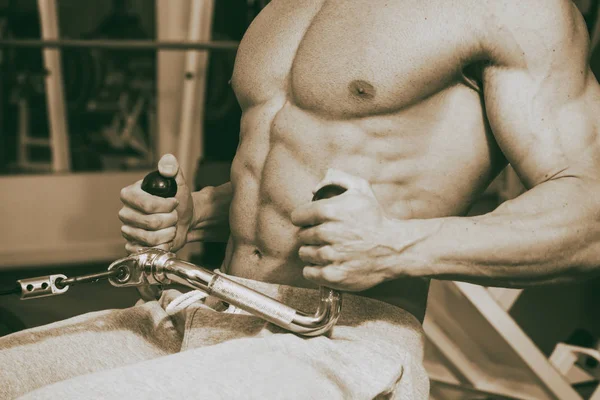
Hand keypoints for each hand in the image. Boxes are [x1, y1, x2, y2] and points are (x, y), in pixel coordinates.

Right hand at [119, 154, 194, 252]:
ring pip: (151, 239)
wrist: (184, 219)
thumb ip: (172, 168)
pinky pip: (147, 250)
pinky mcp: (132, 246)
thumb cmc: (178, 200)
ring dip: (169, 233)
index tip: (174, 202)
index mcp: (130, 194)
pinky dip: (162, 246)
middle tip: (174, 215)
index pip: (147, 205)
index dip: (166, 206)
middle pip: (151, 223)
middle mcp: (125, 212)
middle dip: (170, 220)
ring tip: (171, 226)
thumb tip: (167, 161)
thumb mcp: (177, 181)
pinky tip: (165, 238)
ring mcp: (127, 230)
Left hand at [291, 169, 397, 291]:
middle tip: (325, 237)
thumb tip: (314, 188)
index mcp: (330, 210)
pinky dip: (314, 269)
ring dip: (312, 252)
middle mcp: (328, 233)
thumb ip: (338, 180)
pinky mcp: (334, 275)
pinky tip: (325, 264)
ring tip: (328, 250)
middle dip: (311, 235)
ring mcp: (331, 256)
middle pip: (302, 235)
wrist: (394, 248)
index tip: (312, 222)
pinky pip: (309, 272)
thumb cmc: (375, 219)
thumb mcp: (361, 190)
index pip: (298, 216)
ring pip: (304, 253)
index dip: (304, 218)